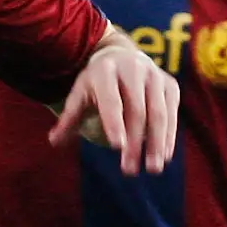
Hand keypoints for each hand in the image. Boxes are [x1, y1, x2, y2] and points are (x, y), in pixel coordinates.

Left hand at [50, 41, 177, 174]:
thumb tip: (54, 142)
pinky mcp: (170, 84)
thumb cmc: (97, 83)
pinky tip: (165, 156)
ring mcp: (155, 75)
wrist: (123, 56)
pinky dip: (169, 136)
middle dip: (135, 142)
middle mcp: (133, 69)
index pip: (111, 99)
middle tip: (129, 170)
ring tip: (153, 168)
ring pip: (159, 113)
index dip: (114, 122)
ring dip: (157, 143)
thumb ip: (69, 119)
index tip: (117, 147)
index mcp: (105, 70)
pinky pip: (172, 113)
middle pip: (137, 110)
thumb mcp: (80, 94)